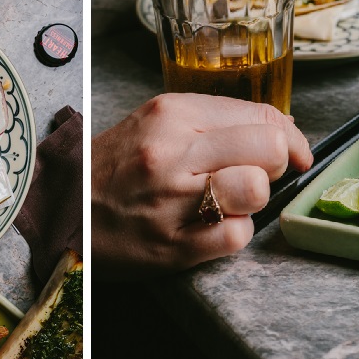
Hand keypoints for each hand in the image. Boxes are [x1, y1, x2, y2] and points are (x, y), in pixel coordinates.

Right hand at [90, 94, 312, 279]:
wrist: (66, 208)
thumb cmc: (117, 166)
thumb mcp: (159, 123)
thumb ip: (217, 120)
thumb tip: (283, 130)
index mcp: (172, 113)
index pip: (262, 116)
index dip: (289, 138)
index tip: (292, 152)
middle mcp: (172, 152)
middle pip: (269, 150)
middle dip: (275, 166)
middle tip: (255, 174)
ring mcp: (172, 200)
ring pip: (257, 190)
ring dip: (253, 199)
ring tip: (229, 200)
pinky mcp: (173, 245)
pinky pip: (237, 236)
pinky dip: (233, 233)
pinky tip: (210, 226)